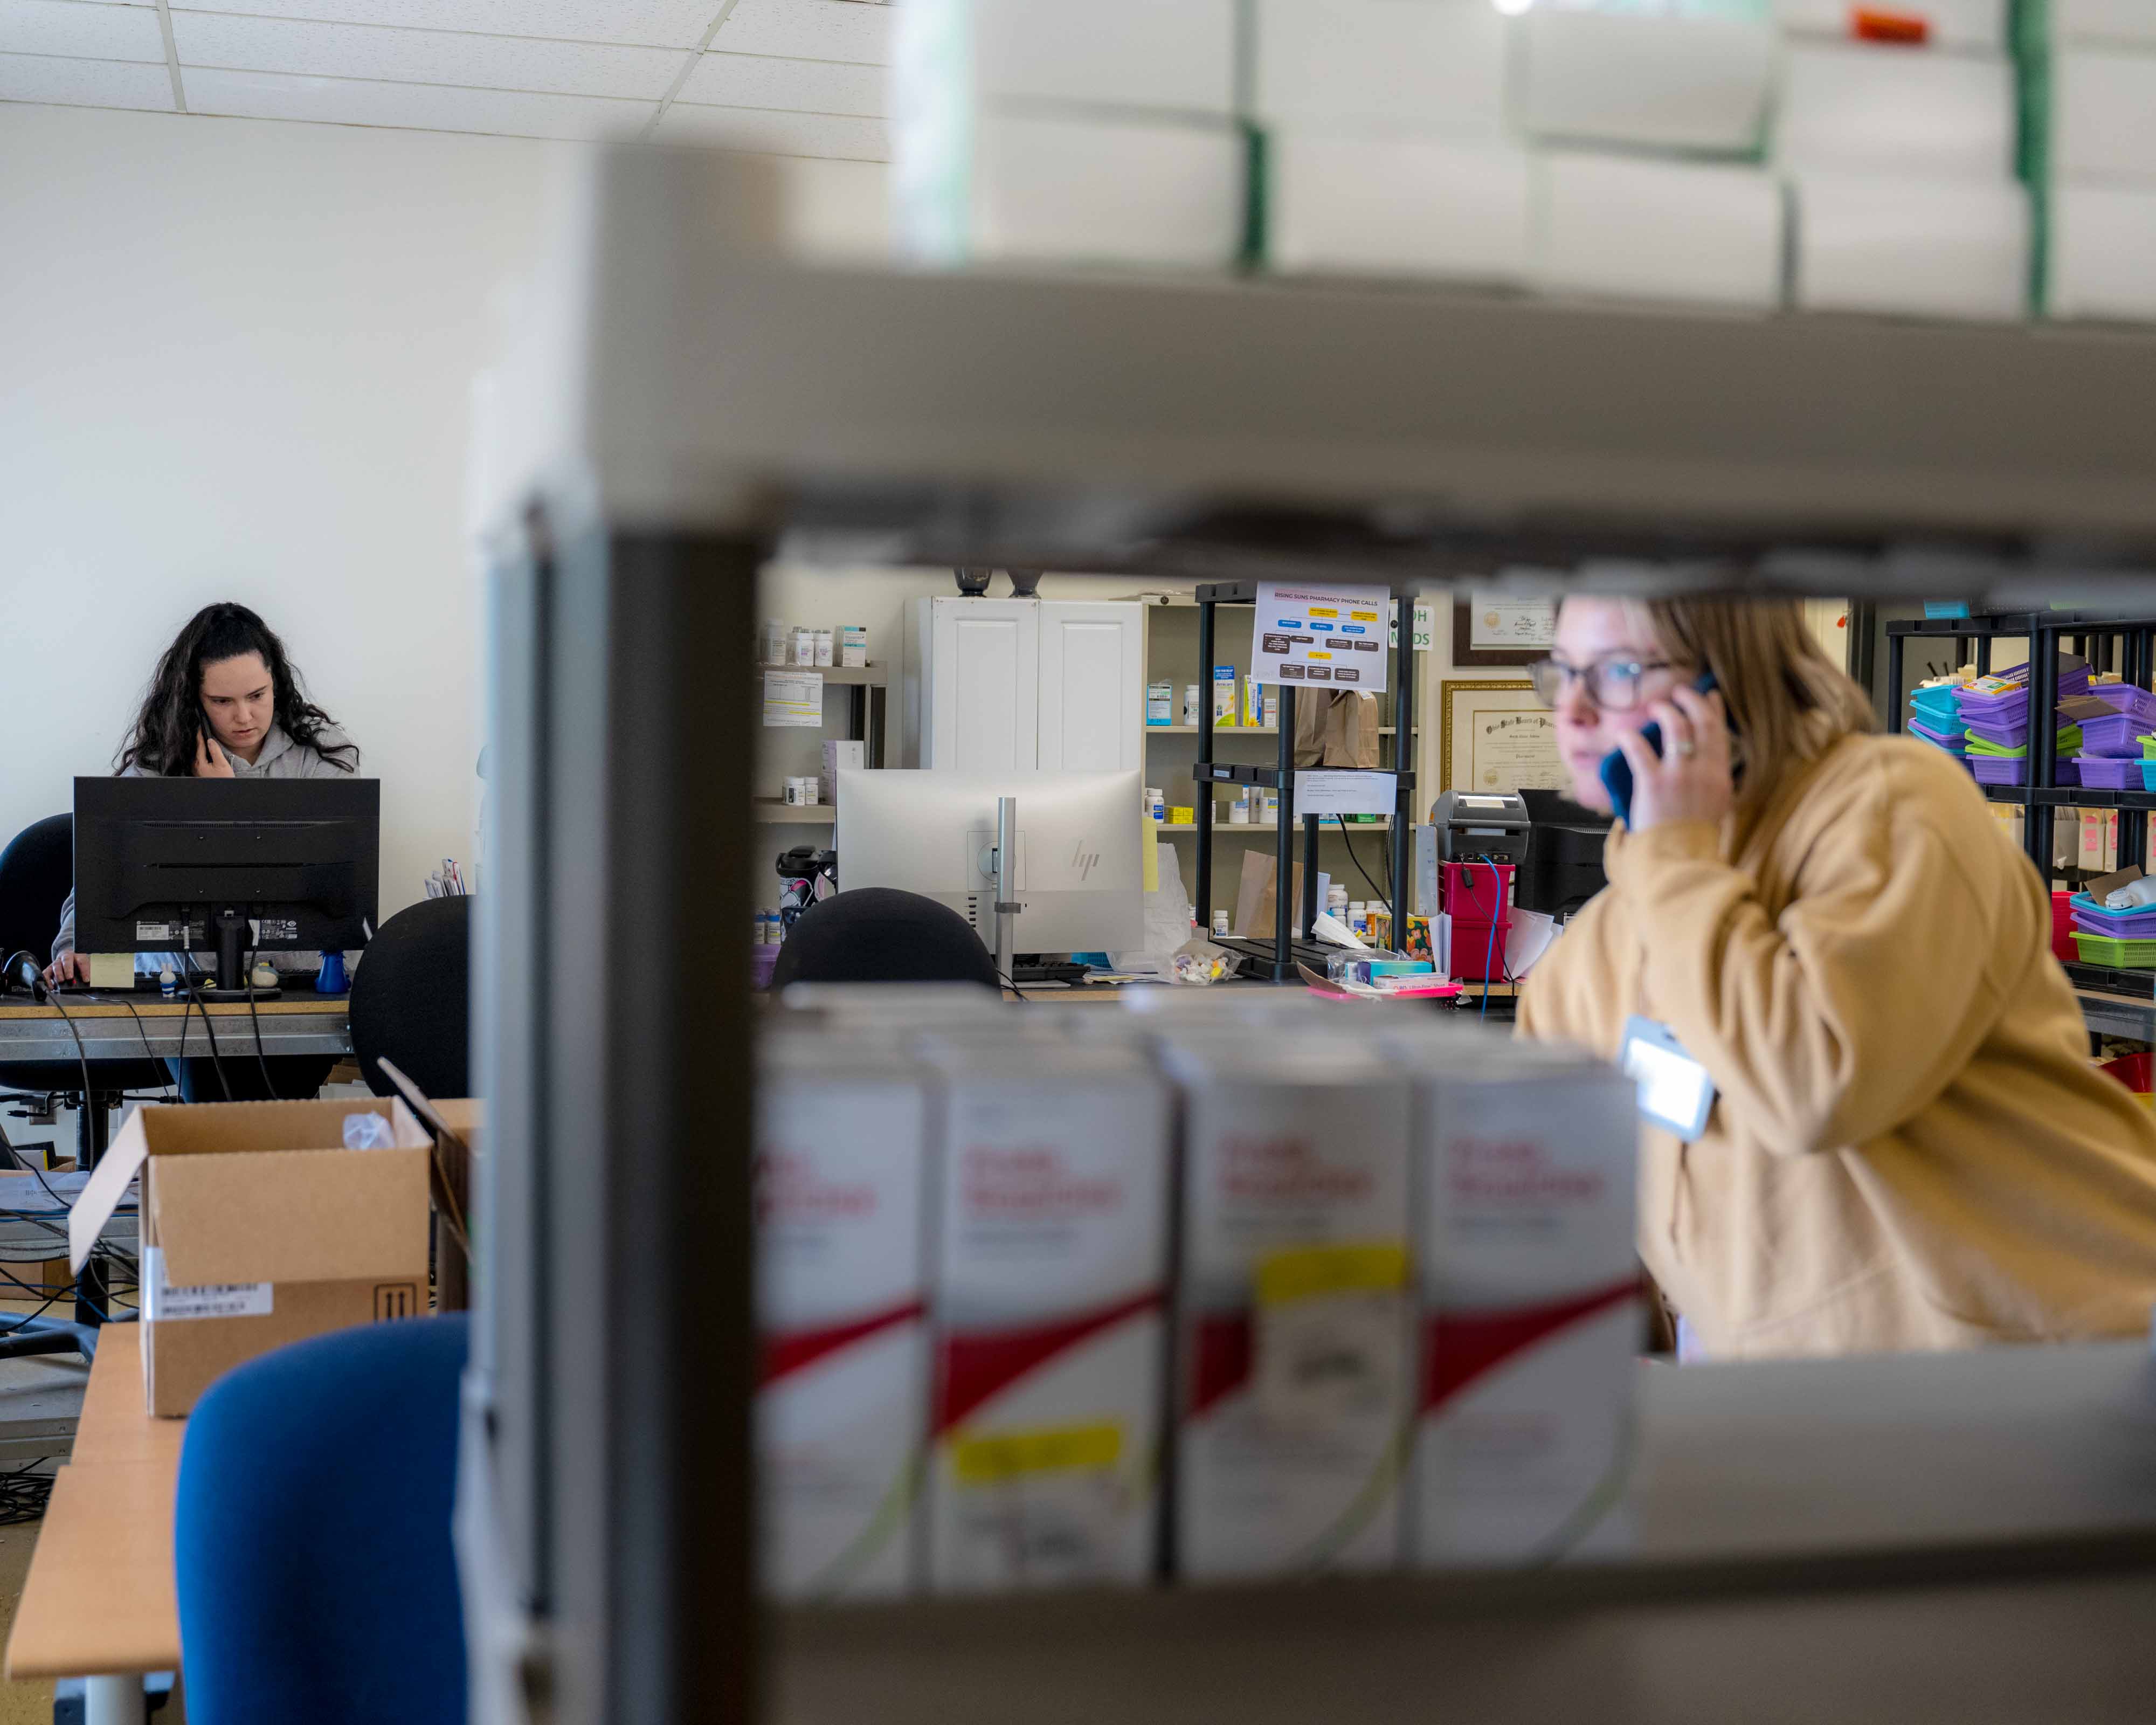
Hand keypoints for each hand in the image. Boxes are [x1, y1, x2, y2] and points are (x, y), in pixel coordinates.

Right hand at [42, 952, 88, 988]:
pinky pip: (46, 973)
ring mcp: (57, 962)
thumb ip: (85, 973)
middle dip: (68, 969)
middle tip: (70, 978)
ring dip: (58, 974)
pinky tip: (51, 986)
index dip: (84, 971)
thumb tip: (86, 982)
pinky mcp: (49, 968)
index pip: (82, 962)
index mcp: (78, 957)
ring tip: (61, 981)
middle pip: (67, 960)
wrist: (66, 956)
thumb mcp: (83, 967)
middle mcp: (66, 958)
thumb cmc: (77, 964)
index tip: (86, 980)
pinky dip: (47, 980)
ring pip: (56, 965)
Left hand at [194, 728, 234, 777]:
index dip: (200, 735)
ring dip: (201, 748)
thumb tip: (210, 741)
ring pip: (198, 755)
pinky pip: (199, 761)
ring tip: (204, 741)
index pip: (199, 745)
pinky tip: (206, 754)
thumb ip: (215, 751)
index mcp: (200, 762)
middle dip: (199, 741)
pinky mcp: (200, 773)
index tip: (200, 727)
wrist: (221, 793)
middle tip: (202, 732)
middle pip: (197, 750)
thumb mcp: (222, 764)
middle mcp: (196, 766)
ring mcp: (197, 770)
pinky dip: (202, 755)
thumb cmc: (223, 779)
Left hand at [1614, 685, 1734, 833]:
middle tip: (1680, 691)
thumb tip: (1702, 756)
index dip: (1714, 709)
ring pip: (1675, 727)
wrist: (1680, 859)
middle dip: (1691, 700)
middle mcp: (1703, 770)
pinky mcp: (1652, 782)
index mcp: (1720, 776)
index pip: (1720, 732)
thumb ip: (1711, 778)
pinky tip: (1624, 733)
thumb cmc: (1693, 836)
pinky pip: (1639, 750)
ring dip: (1665, 711)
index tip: (1709, 694)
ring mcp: (1678, 775)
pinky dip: (1630, 737)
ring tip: (1656, 706)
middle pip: (1701, 722)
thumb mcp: (1715, 804)